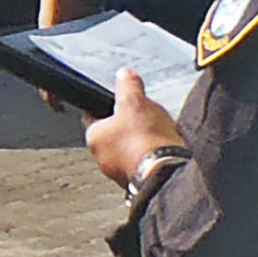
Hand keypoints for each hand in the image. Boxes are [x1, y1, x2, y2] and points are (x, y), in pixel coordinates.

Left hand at [84, 67, 185, 189]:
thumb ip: (128, 85)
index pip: (93, 116)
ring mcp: (119, 172)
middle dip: (126, 125)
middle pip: (112, 134)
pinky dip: (150, 157)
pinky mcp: (137, 181)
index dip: (106, 106)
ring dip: (139, 143)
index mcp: (94, 137)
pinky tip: (162, 149)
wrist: (164, 171)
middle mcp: (102, 158)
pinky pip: (142, 164)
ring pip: (127, 151)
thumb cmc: (144, 139)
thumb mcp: (135, 101)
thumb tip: (125, 74)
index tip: (116, 102)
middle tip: (142, 117)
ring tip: (156, 133)